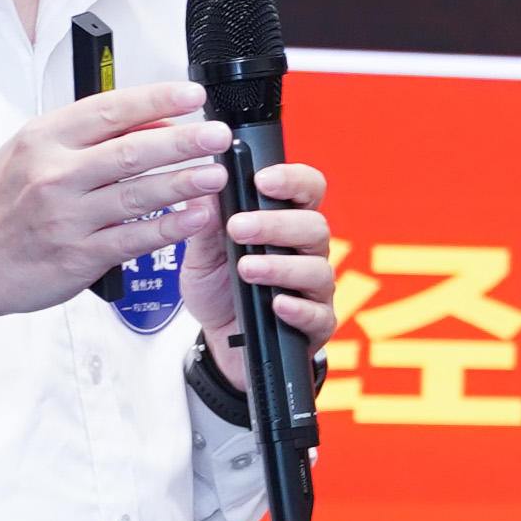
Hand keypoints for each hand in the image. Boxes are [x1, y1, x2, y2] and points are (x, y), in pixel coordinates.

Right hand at [0, 79, 218, 328]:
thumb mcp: (29, 154)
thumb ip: (84, 137)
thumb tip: (147, 121)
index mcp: (42, 139)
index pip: (109, 110)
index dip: (157, 99)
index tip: (192, 95)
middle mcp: (54, 174)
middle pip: (131, 150)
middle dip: (183, 140)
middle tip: (216, 135)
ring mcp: (67, 217)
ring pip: (138, 194)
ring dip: (184, 182)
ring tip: (216, 173)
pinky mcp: (78, 256)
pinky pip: (134, 238)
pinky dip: (170, 226)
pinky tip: (196, 216)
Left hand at [203, 157, 334, 360]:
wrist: (218, 340)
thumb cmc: (219, 289)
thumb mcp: (201, 256)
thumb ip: (206, 227)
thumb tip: (204, 189)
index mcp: (286, 225)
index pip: (307, 190)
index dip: (293, 179)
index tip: (262, 181)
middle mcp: (307, 252)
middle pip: (315, 226)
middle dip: (277, 225)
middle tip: (239, 228)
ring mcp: (315, 290)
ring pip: (317, 269)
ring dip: (281, 266)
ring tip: (246, 269)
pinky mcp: (316, 325)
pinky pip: (319, 315)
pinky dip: (298, 309)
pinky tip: (277, 304)